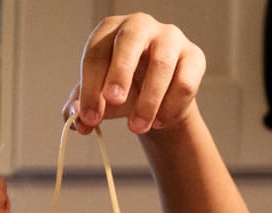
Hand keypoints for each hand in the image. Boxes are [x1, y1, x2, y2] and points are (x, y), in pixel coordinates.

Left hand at [70, 13, 206, 135]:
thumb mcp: (98, 99)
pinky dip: (170, 106)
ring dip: (147, 100)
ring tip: (137, 127)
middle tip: (114, 102)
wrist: (160, 101)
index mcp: (109, 31)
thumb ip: (81, 109)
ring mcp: (170, 38)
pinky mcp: (194, 57)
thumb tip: (77, 120)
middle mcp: (140, 26)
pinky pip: (184, 81)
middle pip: (129, 41)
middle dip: (119, 72)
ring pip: (161, 64)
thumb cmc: (124, 92)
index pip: (96, 54)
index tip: (89, 117)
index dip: (91, 87)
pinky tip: (159, 122)